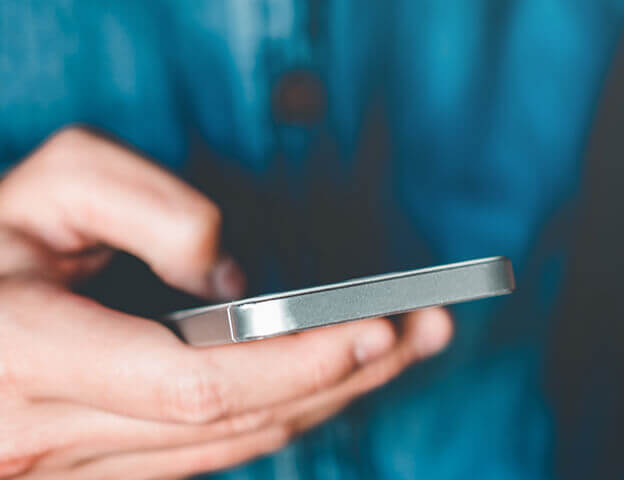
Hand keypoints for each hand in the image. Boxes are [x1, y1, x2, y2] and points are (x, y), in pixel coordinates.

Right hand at [0, 128, 452, 478]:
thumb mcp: (46, 186)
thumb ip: (144, 207)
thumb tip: (232, 280)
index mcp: (28, 355)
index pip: (195, 383)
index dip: (296, 362)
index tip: (378, 326)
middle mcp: (48, 434)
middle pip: (236, 421)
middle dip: (346, 376)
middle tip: (427, 329)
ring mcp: (70, 472)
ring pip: (232, 448)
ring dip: (328, 399)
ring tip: (404, 347)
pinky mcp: (97, 477)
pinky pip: (209, 456)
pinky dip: (283, 414)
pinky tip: (334, 378)